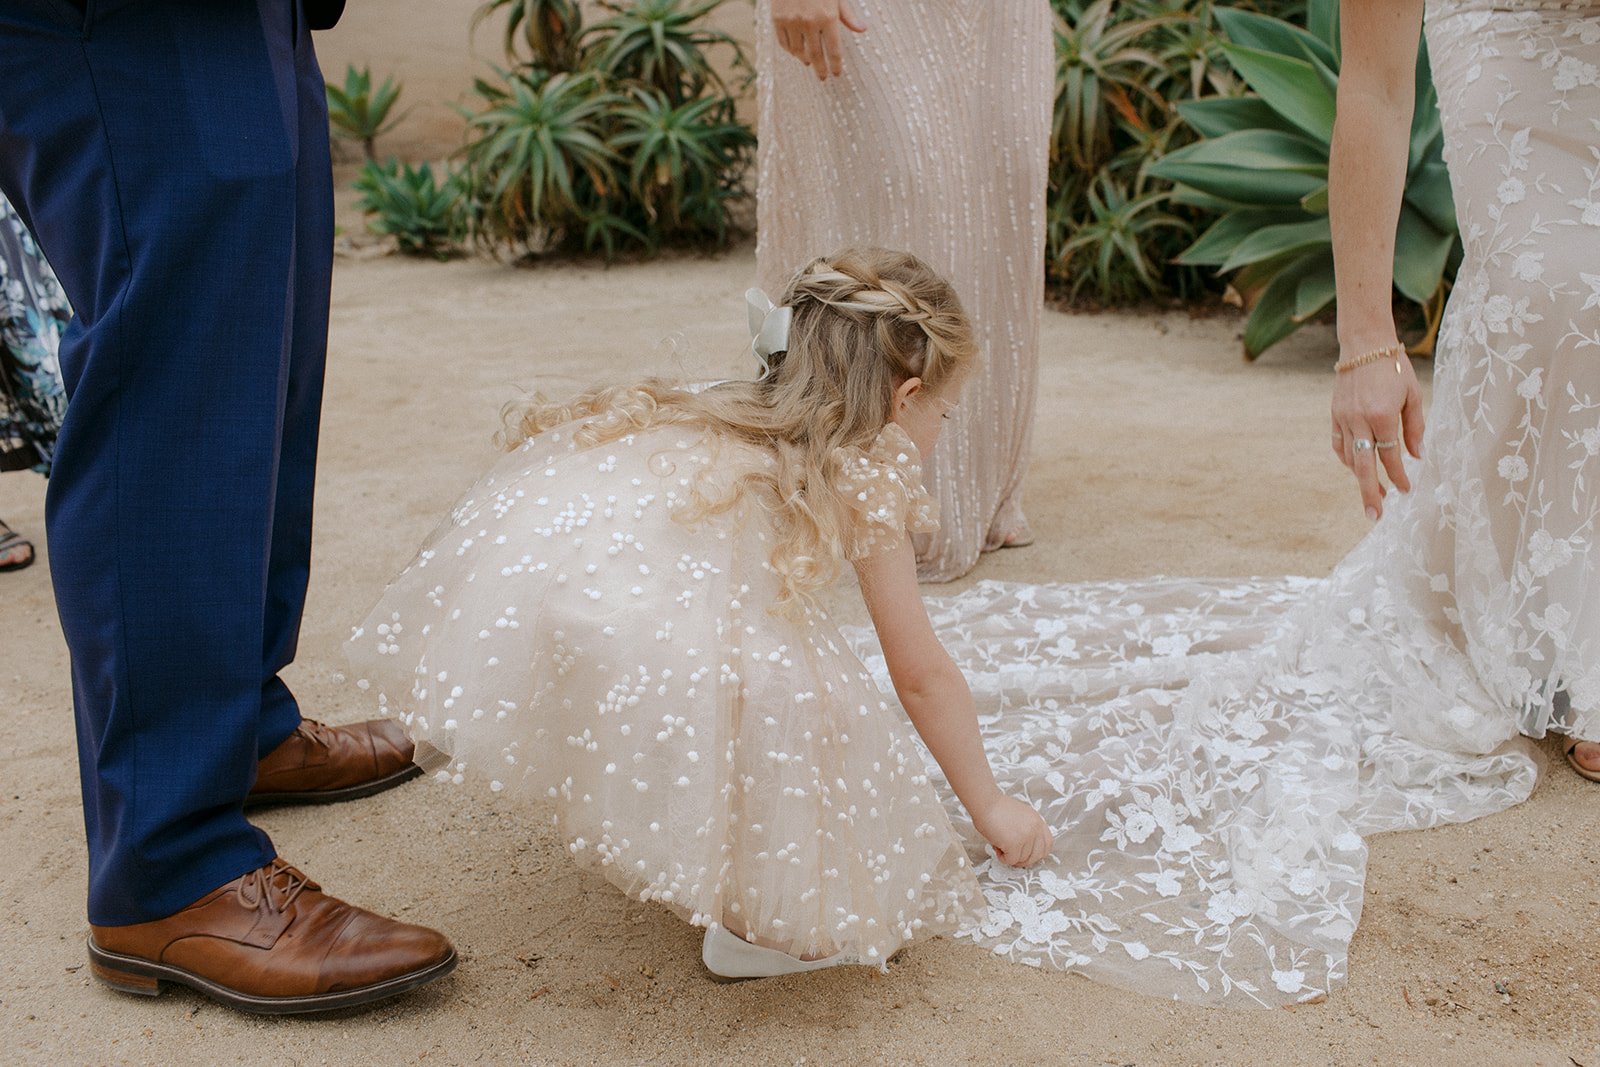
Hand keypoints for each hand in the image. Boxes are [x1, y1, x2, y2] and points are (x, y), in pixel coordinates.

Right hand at [771, 0, 867, 81]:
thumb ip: (847, 15)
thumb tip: (863, 29)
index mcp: (828, 17)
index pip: (834, 50)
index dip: (835, 65)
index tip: (836, 74)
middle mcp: (809, 22)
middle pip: (816, 55)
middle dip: (821, 69)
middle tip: (823, 77)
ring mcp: (792, 21)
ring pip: (799, 51)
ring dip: (805, 59)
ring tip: (809, 62)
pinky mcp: (778, 19)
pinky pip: (784, 43)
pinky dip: (791, 50)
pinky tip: (796, 52)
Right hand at [972, 794, 1053, 867]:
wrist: (985, 802)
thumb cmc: (996, 809)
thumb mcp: (1021, 816)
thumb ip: (1027, 830)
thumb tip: (1025, 849)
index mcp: (1037, 821)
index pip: (1047, 844)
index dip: (1037, 853)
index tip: (1026, 853)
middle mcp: (1035, 829)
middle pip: (1037, 856)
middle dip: (1023, 859)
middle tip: (1011, 854)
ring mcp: (1026, 837)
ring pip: (1022, 860)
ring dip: (1010, 856)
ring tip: (1000, 844)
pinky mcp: (1015, 844)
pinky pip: (1011, 860)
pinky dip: (1002, 857)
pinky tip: (996, 846)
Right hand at [1330, 346, 1424, 520]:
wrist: (1365, 345)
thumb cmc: (1395, 368)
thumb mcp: (1413, 396)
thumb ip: (1415, 428)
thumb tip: (1418, 455)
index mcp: (1383, 416)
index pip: (1390, 456)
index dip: (1399, 476)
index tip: (1406, 490)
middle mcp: (1360, 420)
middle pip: (1363, 466)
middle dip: (1370, 492)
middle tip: (1375, 515)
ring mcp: (1343, 418)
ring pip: (1350, 458)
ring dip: (1361, 478)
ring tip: (1374, 494)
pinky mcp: (1334, 415)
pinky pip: (1339, 445)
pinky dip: (1347, 459)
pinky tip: (1357, 468)